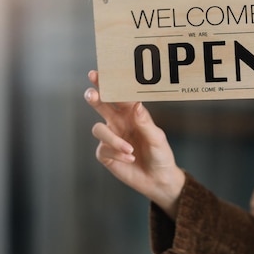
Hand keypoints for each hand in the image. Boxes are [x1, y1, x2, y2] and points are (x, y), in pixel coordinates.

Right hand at [85, 70, 184, 218]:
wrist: (158, 179)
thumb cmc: (161, 155)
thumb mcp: (157, 138)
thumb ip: (146, 123)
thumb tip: (137, 105)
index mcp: (132, 113)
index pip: (118, 95)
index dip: (109, 84)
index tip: (98, 74)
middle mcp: (118, 122)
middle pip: (101, 105)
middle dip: (94, 97)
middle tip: (92, 94)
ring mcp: (111, 137)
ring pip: (98, 129)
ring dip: (113, 139)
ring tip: (130, 150)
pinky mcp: (106, 154)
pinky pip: (103, 149)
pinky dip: (117, 154)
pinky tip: (130, 159)